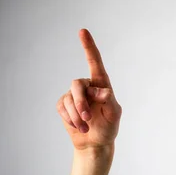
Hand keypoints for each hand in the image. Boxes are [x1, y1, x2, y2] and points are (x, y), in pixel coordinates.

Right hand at [56, 29, 121, 150]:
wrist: (95, 143)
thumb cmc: (108, 127)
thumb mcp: (114, 114)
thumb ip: (108, 100)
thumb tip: (100, 90)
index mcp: (101, 84)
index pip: (95, 62)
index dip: (88, 46)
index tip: (82, 31)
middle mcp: (87, 86)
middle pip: (76, 84)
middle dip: (80, 102)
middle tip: (86, 118)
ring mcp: (74, 95)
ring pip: (69, 98)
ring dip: (76, 115)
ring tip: (84, 127)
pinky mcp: (64, 105)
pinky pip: (61, 107)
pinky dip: (69, 118)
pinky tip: (77, 126)